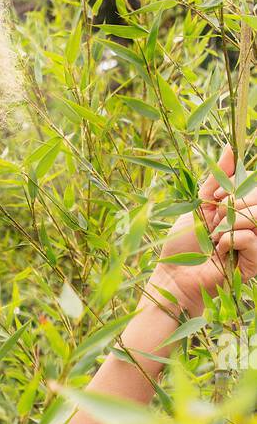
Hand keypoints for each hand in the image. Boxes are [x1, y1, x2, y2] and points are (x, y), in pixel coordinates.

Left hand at [151, 144, 256, 315]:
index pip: (254, 186)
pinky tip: (220, 252)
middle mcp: (250, 224)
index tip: (218, 198)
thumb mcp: (199, 204)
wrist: (174, 275)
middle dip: (235, 205)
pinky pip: (252, 238)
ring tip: (215, 237)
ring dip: (232, 223)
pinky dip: (232, 241)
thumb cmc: (183, 243)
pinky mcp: (254, 262)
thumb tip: (230, 147)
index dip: (237, 187)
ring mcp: (254, 243)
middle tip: (216, 220)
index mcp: (240, 209)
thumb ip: (217, 178)